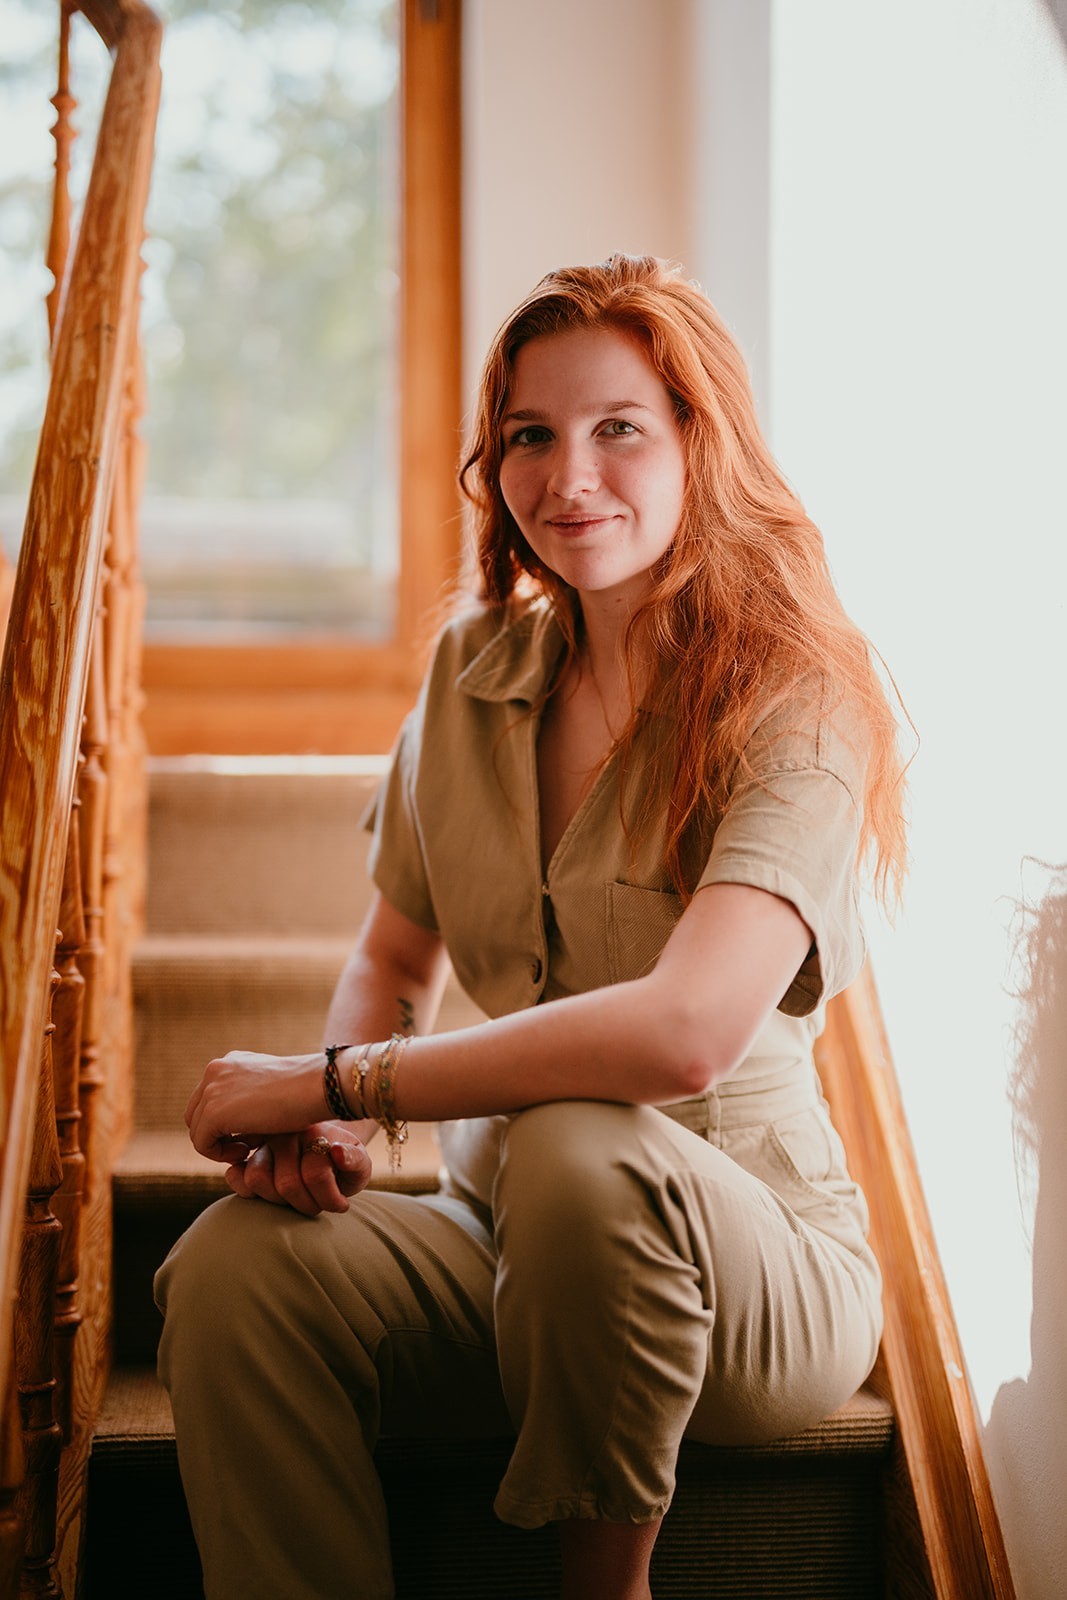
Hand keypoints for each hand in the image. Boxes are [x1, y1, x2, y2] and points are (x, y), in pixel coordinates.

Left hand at [185, 1049, 332, 1159]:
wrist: (318, 1087)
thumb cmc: (306, 1092)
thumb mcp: (271, 1090)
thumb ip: (249, 1102)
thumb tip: (234, 1132)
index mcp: (230, 1062)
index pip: (208, 1100)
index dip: (224, 1124)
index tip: (249, 1136)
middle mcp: (215, 1070)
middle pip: (196, 1114)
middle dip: (217, 1135)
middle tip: (246, 1146)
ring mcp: (211, 1089)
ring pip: (197, 1130)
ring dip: (219, 1146)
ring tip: (248, 1150)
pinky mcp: (214, 1112)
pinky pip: (202, 1144)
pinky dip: (220, 1154)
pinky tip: (246, 1152)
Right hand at [225, 1124, 372, 1215]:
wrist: (327, 1155)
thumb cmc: (343, 1165)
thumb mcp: (359, 1165)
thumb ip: (355, 1160)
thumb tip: (336, 1152)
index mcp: (315, 1129)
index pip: (316, 1174)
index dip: (330, 1199)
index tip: (342, 1205)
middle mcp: (285, 1132)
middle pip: (287, 1184)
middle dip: (306, 1205)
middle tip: (317, 1205)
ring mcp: (263, 1144)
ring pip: (257, 1179)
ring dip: (279, 1202)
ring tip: (296, 1201)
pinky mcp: (246, 1157)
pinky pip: (235, 1176)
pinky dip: (247, 1191)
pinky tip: (269, 1196)